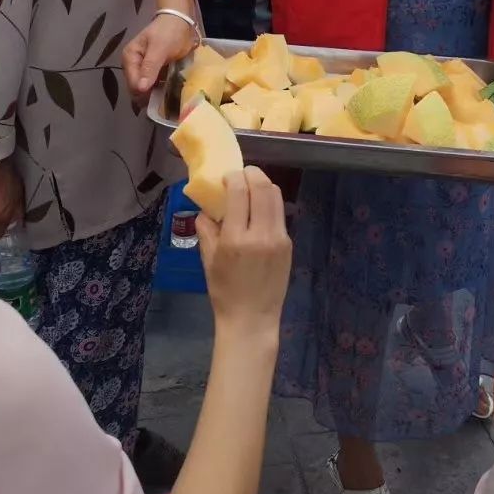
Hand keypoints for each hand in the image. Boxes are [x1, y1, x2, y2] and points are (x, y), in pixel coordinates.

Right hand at [123, 13, 196, 99]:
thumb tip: (140, 89)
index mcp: (130, 58)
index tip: (161, 97)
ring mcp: (144, 70)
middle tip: (167, 99)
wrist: (181, 22)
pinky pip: (155, 86)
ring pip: (146, 89)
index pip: (133, 83)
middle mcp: (133, 66)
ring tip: (170, 97)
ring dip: (157, 94)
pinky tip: (171, 92)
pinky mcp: (154, 72)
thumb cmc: (169, 32)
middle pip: (137, 88)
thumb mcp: (159, 48)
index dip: (145, 92)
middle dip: (150, 95)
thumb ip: (150, 68)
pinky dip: (162, 90)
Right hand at [197, 169, 290, 333]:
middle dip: (251, 174)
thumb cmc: (224, 292)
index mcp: (236, 239)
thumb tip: (206, 207)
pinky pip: (279, 214)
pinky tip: (259, 209)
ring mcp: (278, 238)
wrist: (252, 319)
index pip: (239, 193)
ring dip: (263, 185)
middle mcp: (261, 234)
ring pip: (275, 197)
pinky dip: (269, 204)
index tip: (227, 176)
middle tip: (241, 174)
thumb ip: (206, 229)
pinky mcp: (288, 244)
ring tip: (252, 186)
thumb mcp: (208, 260)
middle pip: (262, 187)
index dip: (233, 177)